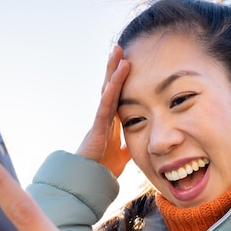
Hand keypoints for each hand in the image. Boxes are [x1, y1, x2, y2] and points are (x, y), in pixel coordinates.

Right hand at [76, 45, 130, 176]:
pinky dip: (113, 88)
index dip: (121, 81)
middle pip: (110, 87)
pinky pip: (106, 103)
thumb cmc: (102, 168)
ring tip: (118, 51)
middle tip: (121, 48)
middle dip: (114, 68)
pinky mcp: (98, 125)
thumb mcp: (123, 154)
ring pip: (107, 90)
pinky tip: (118, 74)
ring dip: (113, 70)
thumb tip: (139, 142)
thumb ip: (128, 146)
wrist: (90, 181)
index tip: (127, 64)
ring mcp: (100, 119)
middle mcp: (104, 116)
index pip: (117, 96)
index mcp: (110, 121)